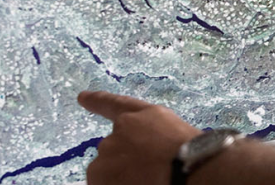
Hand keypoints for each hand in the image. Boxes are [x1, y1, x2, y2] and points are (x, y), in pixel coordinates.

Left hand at [78, 91, 201, 184]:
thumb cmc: (193, 153)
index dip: (98, 101)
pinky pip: (102, 182)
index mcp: (145, 116)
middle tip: (148, 173)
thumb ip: (157, 137)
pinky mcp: (99, 170)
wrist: (186, 168)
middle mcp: (123, 128)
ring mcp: (109, 148)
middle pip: (115, 148)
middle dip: (125, 161)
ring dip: (120, 177)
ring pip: (107, 169)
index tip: (81, 97)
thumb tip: (151, 152)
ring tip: (148, 180)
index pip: (116, 105)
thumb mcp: (178, 137)